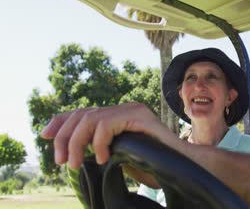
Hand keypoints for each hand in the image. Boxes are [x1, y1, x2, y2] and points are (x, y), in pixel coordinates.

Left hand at [41, 102, 174, 168]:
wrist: (182, 163)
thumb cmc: (153, 163)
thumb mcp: (118, 155)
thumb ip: (100, 147)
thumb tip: (72, 151)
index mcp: (118, 116)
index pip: (83, 111)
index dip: (61, 120)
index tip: (44, 134)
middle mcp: (123, 108)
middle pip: (82, 113)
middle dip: (63, 137)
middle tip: (61, 162)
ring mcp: (131, 109)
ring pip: (90, 118)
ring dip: (76, 142)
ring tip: (75, 164)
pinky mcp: (138, 114)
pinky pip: (106, 123)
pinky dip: (98, 142)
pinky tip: (102, 158)